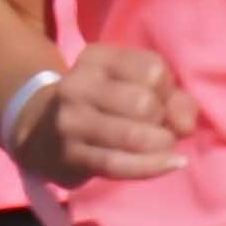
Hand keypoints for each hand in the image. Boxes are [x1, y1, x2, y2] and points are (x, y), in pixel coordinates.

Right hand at [27, 45, 194, 183]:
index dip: (168, 91)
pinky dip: (152, 167)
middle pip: (144, 103)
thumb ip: (174, 99)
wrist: (41, 135)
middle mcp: (78, 84)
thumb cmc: (102, 108)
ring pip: (133, 135)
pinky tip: (172, 164)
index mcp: (96, 58)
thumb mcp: (133, 87)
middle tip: (157, 129)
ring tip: (164, 148)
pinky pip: (119, 164)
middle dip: (162, 121)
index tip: (159, 102)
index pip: (152, 69)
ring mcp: (70, 121)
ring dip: (160, 145)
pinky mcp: (70, 156)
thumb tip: (185, 125)